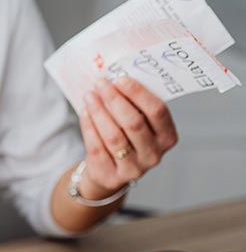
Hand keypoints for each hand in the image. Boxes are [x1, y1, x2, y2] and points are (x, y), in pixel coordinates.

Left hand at [78, 76, 177, 199]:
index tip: (121, 78)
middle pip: (133, 123)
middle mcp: (154, 154)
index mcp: (167, 137)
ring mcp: (133, 168)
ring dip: (99, 111)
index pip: (157, 111)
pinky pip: (97, 146)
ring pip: (113, 135)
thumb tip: (117, 76)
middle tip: (101, 82)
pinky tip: (84, 112)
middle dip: (115, 99)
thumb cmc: (128, 139)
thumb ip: (135, 105)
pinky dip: (89, 126)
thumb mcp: (140, 124)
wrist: (110, 172)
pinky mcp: (112, 175)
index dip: (139, 93)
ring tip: (89, 95)